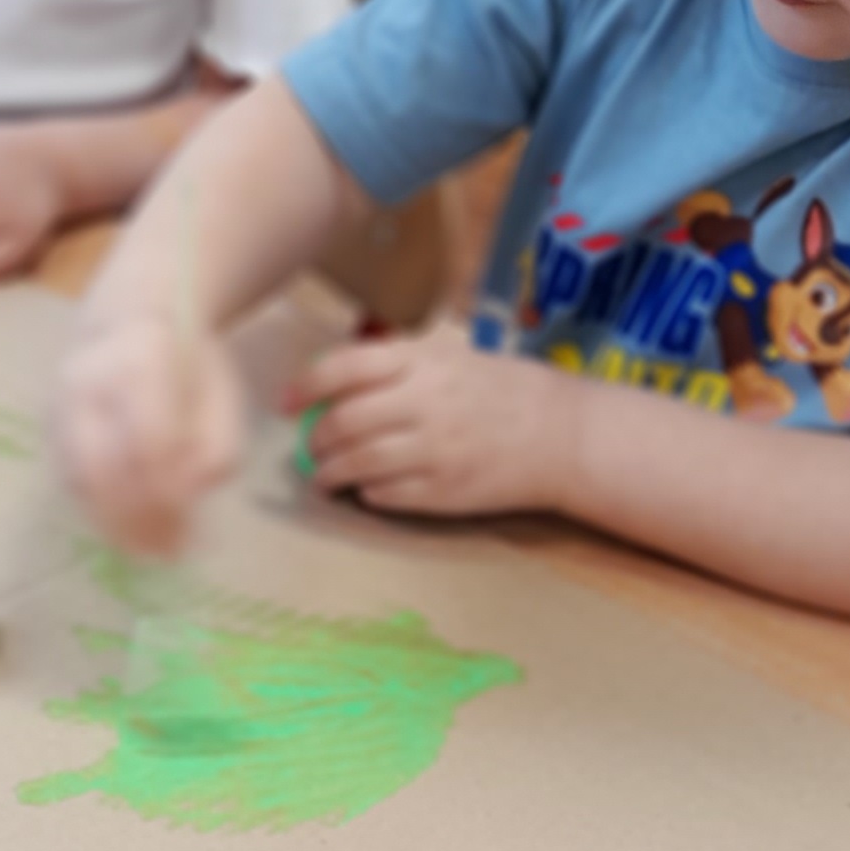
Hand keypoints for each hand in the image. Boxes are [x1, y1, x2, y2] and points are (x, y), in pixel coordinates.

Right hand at [57, 310, 245, 557]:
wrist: (128, 318)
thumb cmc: (188, 365)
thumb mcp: (222, 396)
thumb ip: (217, 447)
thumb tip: (193, 500)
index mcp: (142, 359)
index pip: (151, 438)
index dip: (169, 493)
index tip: (192, 532)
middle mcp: (90, 379)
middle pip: (105, 462)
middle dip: (138, 518)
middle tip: (167, 555)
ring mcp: (62, 402)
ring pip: (80, 475)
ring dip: (115, 523)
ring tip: (148, 552)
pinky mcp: (49, 426)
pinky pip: (70, 479)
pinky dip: (99, 512)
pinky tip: (126, 533)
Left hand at [293, 326, 578, 518]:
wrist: (561, 434)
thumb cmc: (501, 389)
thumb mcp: (452, 355)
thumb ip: (398, 362)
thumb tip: (334, 380)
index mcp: (424, 362)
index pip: (345, 368)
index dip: (306, 386)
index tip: (288, 403)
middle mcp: (424, 403)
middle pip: (343, 423)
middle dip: (315, 439)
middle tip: (309, 447)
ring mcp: (433, 450)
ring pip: (357, 464)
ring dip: (330, 473)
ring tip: (325, 477)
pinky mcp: (443, 491)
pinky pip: (385, 495)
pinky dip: (366, 493)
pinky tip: (366, 489)